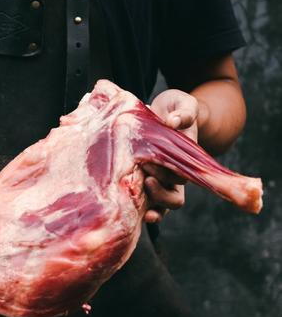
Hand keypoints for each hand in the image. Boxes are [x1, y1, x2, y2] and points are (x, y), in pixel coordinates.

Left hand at [143, 89, 199, 222]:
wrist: (163, 113)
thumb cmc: (175, 109)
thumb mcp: (182, 104)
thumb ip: (184, 112)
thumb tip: (173, 122)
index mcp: (186, 161)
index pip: (181, 178)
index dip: (168, 175)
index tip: (149, 164)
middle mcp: (174, 176)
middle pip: (173, 199)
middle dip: (159, 194)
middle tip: (145, 179)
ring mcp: (160, 182)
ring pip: (161, 207)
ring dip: (152, 210)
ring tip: (142, 211)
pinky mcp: (143, 182)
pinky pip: (145, 204)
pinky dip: (140, 211)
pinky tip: (130, 212)